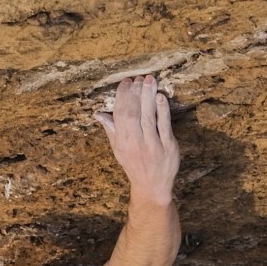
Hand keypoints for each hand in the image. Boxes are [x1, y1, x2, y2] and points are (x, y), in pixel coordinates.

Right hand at [97, 74, 178, 203]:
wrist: (152, 187)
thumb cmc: (134, 165)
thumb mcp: (118, 149)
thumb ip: (111, 130)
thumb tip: (98, 114)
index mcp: (122, 142)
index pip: (120, 115)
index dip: (122, 96)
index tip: (126, 82)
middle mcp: (135, 143)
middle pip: (133, 114)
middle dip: (135, 94)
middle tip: (138, 78)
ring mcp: (152, 145)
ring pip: (149, 117)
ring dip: (148, 97)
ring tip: (150, 80)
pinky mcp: (168, 147)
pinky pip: (164, 126)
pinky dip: (162, 110)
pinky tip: (161, 97)